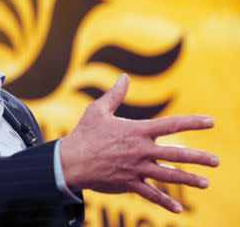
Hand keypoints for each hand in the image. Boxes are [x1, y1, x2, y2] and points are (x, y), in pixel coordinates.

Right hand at [60, 74, 219, 212]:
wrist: (71, 161)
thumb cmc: (84, 133)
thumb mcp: (98, 110)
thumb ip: (115, 94)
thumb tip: (124, 77)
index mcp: (136, 131)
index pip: (171, 124)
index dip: (192, 122)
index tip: (210, 122)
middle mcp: (141, 150)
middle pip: (176, 154)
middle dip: (198, 158)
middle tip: (216, 161)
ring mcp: (136, 168)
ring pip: (168, 175)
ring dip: (188, 179)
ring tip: (205, 183)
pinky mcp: (128, 183)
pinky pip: (150, 194)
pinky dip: (164, 202)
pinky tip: (178, 209)